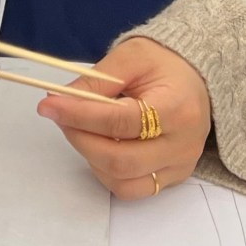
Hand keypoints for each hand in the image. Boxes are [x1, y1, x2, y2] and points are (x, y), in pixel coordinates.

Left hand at [37, 36, 211, 200]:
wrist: (196, 78)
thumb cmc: (163, 63)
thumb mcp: (130, 56)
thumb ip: (97, 81)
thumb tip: (60, 100)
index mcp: (178, 108)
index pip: (122, 122)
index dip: (80, 116)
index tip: (49, 105)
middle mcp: (183, 145)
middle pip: (120, 160)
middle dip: (80, 138)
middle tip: (59, 116)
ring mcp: (179, 166)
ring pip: (123, 181)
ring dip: (90, 157)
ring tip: (80, 128)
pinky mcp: (173, 178)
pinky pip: (131, 189)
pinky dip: (106, 172)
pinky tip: (99, 146)